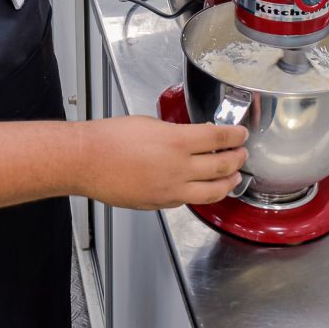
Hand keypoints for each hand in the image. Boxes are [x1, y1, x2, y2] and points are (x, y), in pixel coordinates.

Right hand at [77, 116, 247, 209]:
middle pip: (222, 166)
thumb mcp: (151, 124)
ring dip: (229, 182)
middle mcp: (177, 168)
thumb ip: (177, 133)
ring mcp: (170, 190)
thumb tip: (195, 138)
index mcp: (176, 142)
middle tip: (242, 153)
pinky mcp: (160, 203)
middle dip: (237, 159)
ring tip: (234, 177)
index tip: (241, 134)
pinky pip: (189, 200)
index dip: (235, 136)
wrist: (86, 160)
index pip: (219, 139)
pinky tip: (204, 188)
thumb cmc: (109, 139)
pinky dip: (202, 193)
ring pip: (213, 191)